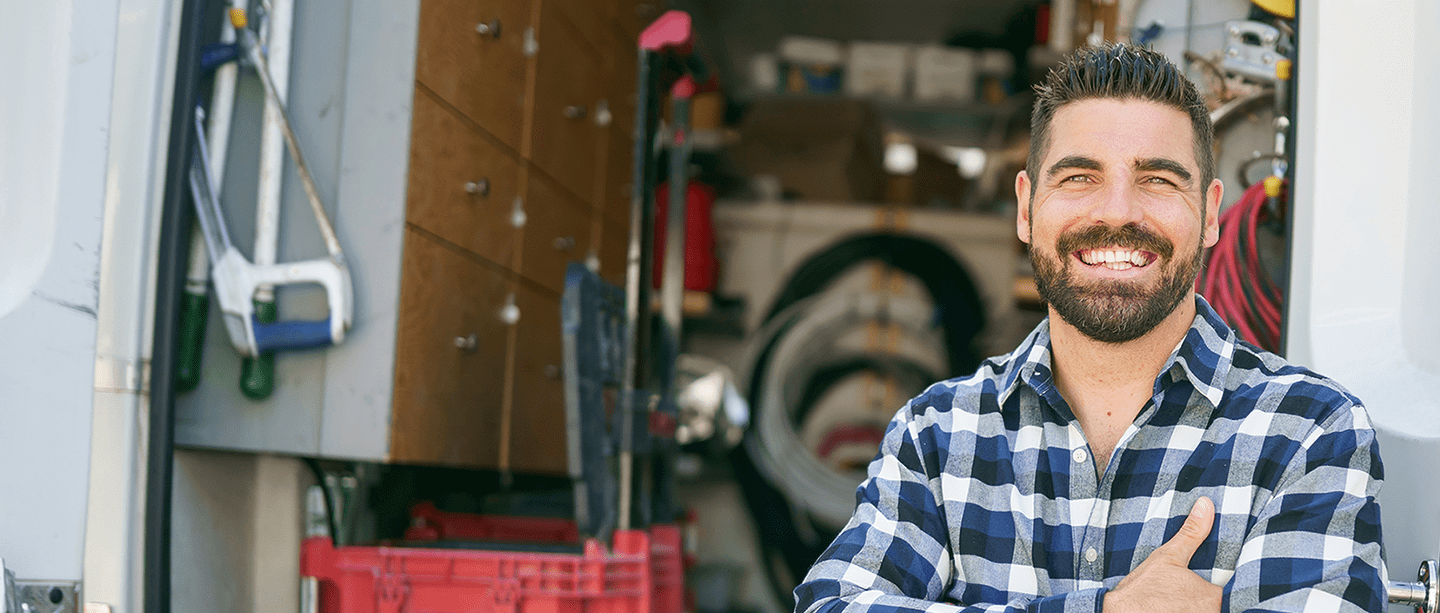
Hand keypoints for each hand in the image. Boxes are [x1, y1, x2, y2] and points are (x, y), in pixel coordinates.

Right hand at [1105, 497, 1222, 612]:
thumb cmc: (1143, 588)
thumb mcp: (1168, 556)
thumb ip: (1192, 533)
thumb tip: (1206, 505)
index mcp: (1211, 596)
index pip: (1220, 591)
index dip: (1209, 587)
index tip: (1195, 585)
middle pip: (1213, 605)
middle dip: (1201, 601)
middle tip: (1181, 594)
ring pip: (1203, 612)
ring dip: (1193, 608)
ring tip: (1174, 602)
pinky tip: (1170, 609)